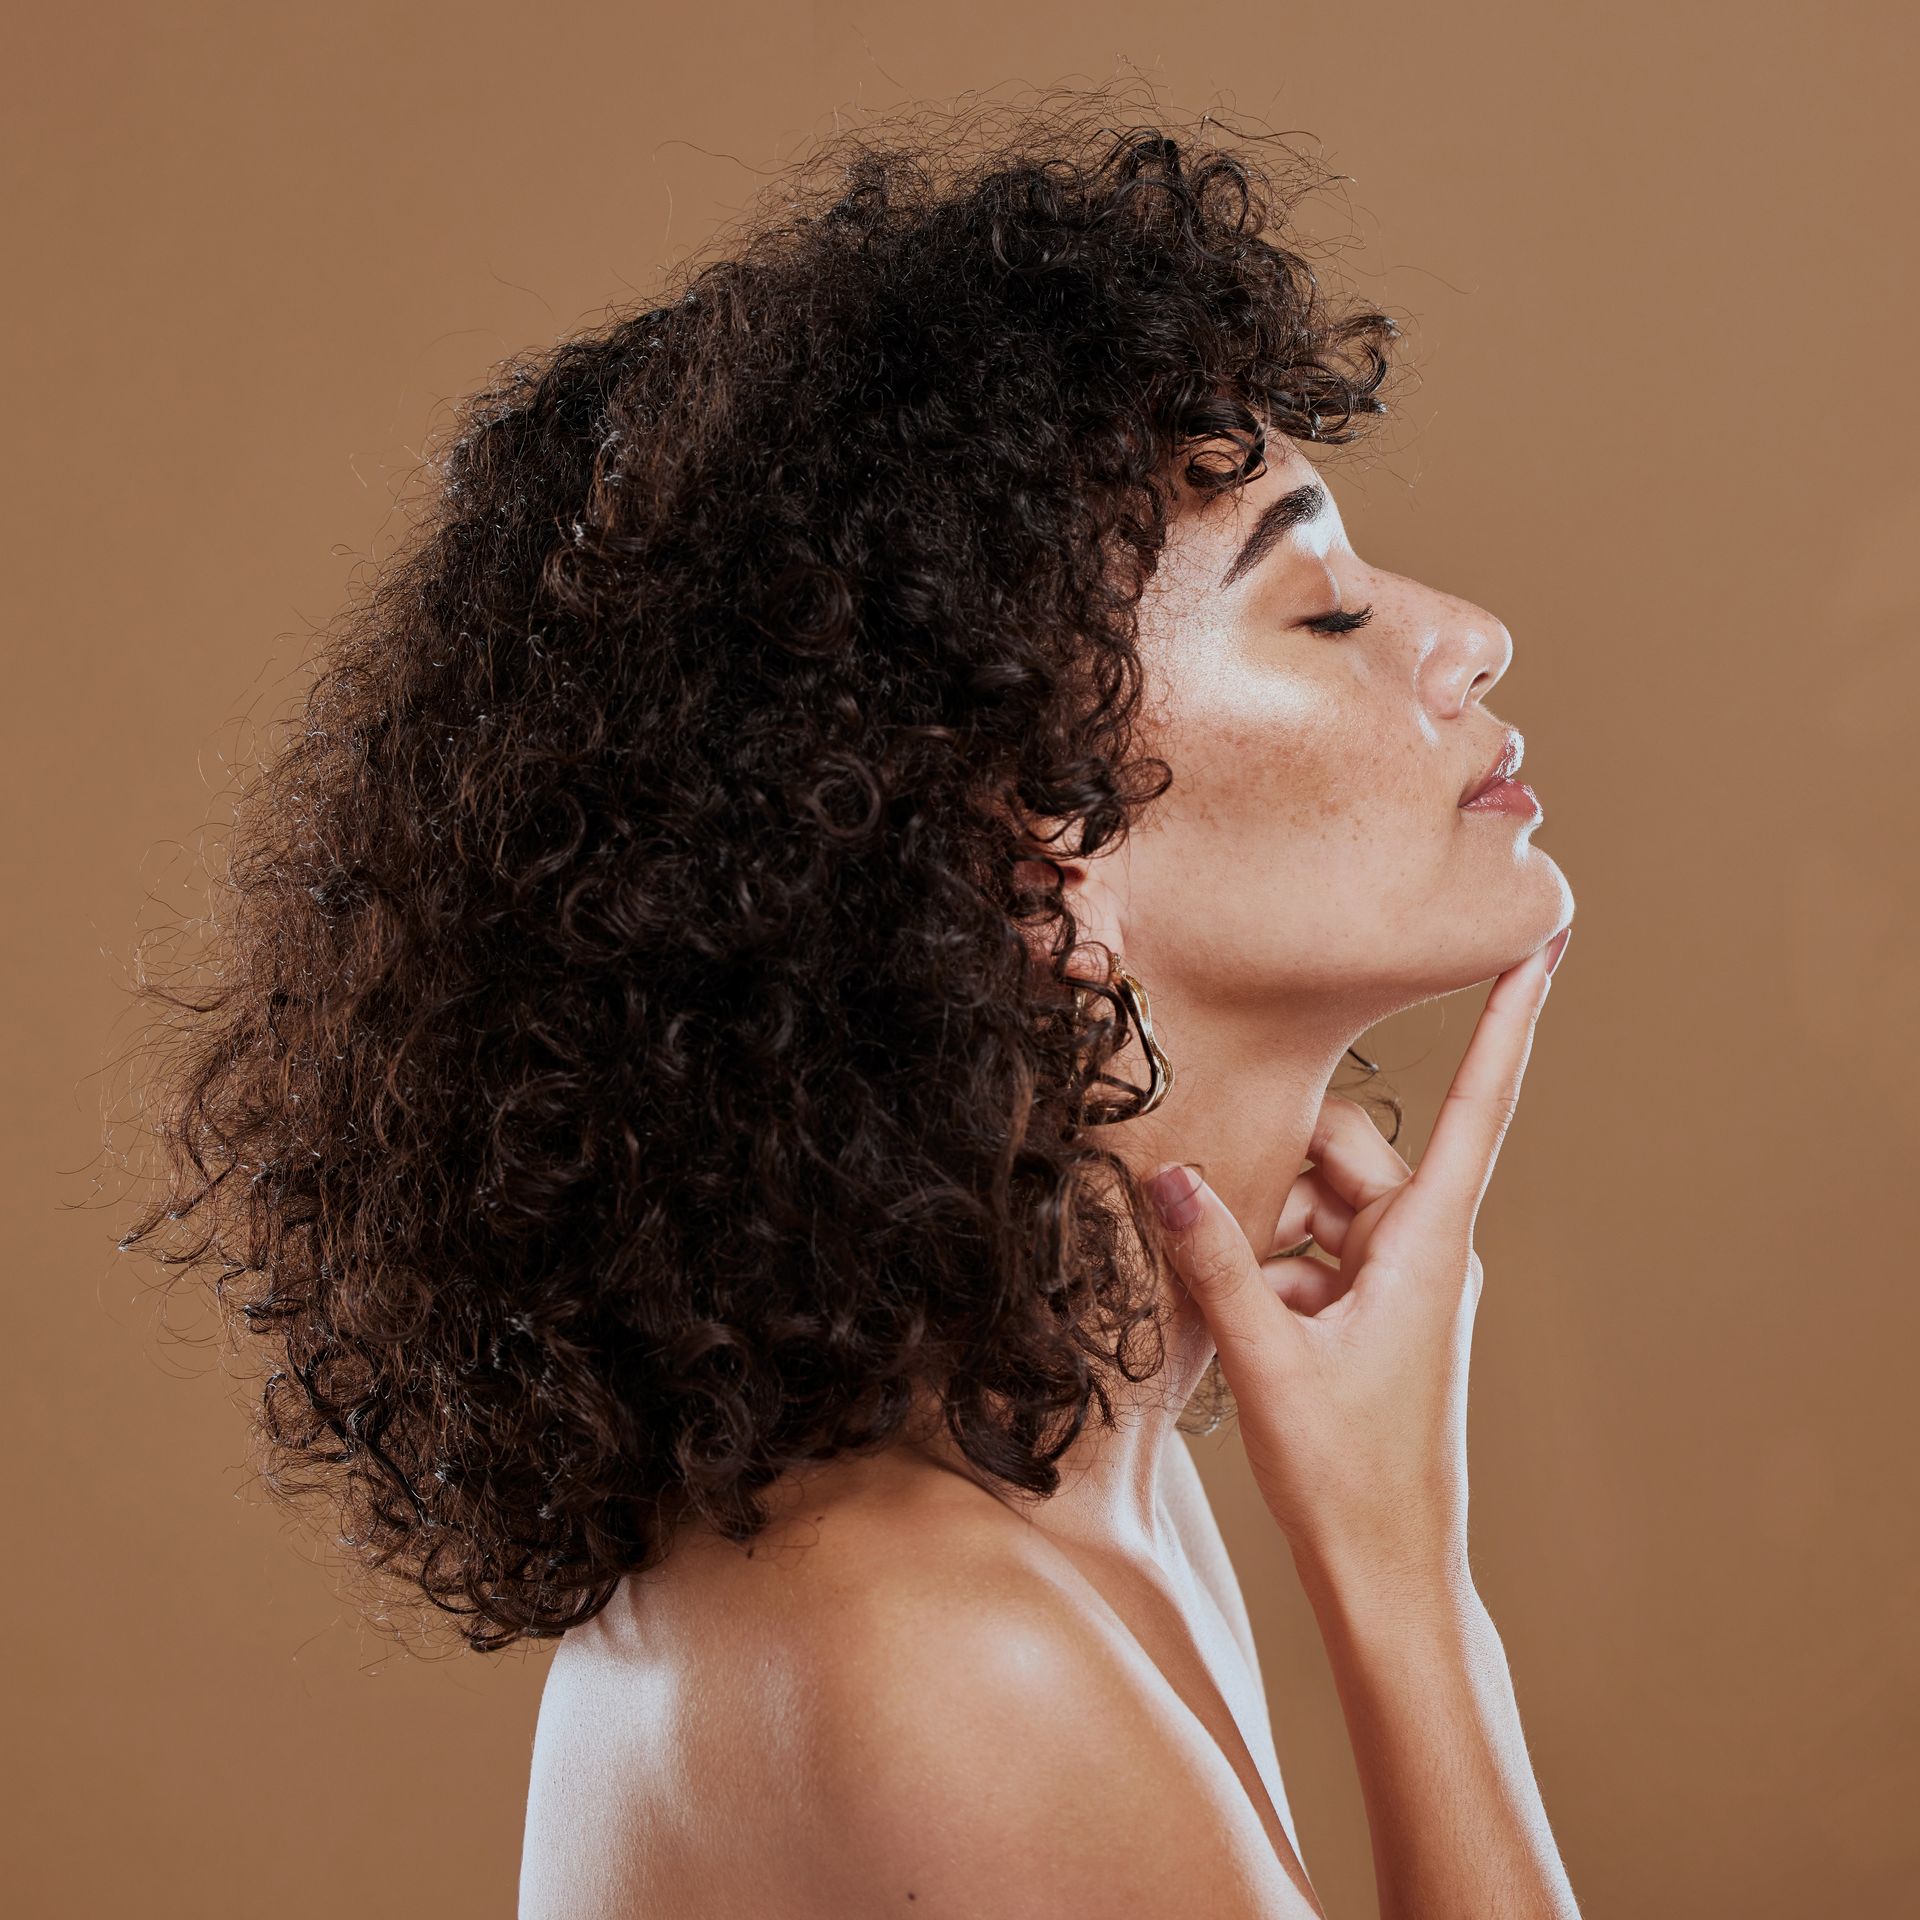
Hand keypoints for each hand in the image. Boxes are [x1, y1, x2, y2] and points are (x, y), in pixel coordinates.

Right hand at [1146, 930, 1568, 1600]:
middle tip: (1196, 1203)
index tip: (1545, 941)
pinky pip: (1312, 1251)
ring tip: (1213, 1292)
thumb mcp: (1268, 1362)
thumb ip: (1214, 1260)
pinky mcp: (1372, 1311)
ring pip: (1318, 1204)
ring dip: (1258, 1232)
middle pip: (1347, 1153)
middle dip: (1271, 1170)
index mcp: (1429, 1245)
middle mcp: (1424, 1248)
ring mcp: (1399, 1280)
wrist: (1388, 1578)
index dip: (1509, 1019)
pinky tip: (1225, 1317)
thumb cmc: (1350, 1479)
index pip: (1478, 1107)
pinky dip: (1264, 1269)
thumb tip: (1169, 1173)